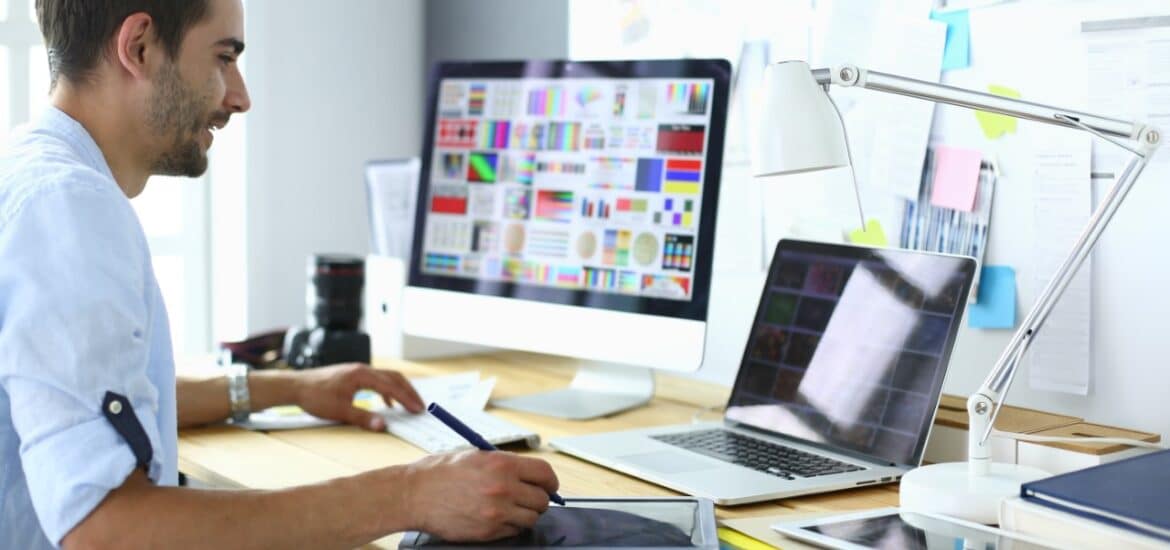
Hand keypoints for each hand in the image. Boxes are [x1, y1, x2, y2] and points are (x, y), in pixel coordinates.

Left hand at [292, 363, 423, 430]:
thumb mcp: (339, 411)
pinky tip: (387, 403)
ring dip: (400, 390)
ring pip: (387, 377)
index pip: (391, 387)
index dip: (407, 399)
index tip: (418, 410)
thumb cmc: (315, 396)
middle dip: (409, 392)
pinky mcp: (353, 375)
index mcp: (362, 375)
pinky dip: (388, 390)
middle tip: (421, 407)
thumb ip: (363, 418)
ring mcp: (358, 370)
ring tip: (409, 405)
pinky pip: (378, 380)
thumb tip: (383, 426)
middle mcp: (363, 369)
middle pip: (394, 378)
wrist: (295, 385)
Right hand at [402, 451, 559, 541]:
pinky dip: (510, 527)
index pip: (545, 473)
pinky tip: (495, 517)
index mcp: (502, 464)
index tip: (549, 485)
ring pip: (531, 518)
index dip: (550, 481)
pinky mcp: (487, 531)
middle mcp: (503, 488)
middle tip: (529, 498)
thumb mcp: (476, 456)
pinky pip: (513, 532)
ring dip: (525, 515)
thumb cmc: (440, 472)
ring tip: (511, 508)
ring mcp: (496, 512)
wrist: (413, 494)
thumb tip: (530, 474)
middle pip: (542, 499)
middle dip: (539, 499)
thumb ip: (505, 464)